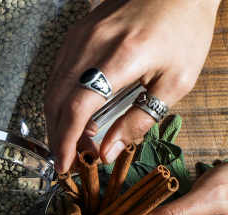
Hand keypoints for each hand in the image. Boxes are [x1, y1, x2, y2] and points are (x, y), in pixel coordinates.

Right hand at [45, 0, 217, 173]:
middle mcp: (92, 45)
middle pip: (57, 101)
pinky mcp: (75, 34)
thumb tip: (108, 152)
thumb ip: (140, 120)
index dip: (67, 141)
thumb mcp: (176, 81)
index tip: (65, 164)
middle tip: (74, 157)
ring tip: (77, 139)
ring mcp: (79, 37)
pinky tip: (75, 113)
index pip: (78, 108)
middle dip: (59, 136)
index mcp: (122, 58)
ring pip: (52, 89)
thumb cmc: (184, 30)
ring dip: (58, 120)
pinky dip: (59, 100)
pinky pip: (56, 74)